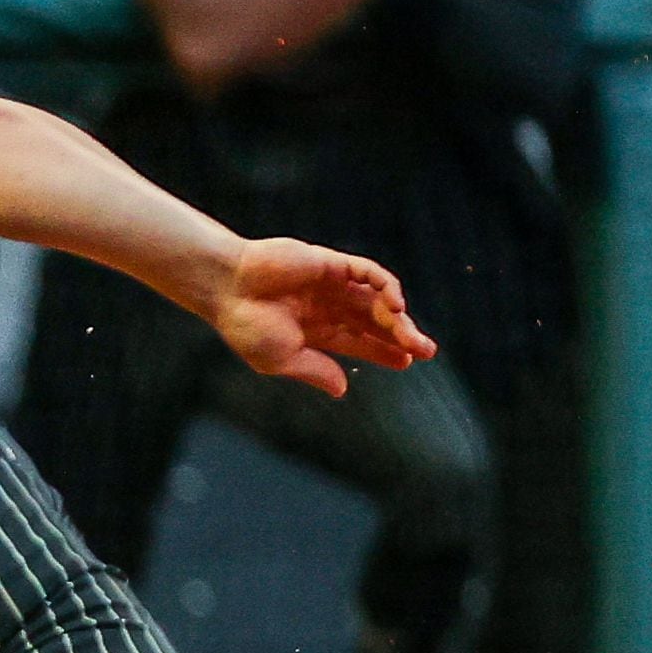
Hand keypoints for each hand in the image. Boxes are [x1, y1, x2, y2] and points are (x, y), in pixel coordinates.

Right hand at [205, 238, 433, 399]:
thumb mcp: (281, 360)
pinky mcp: (331, 264)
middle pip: (374, 322)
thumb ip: (314, 370)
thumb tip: (343, 388)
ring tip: (410, 335)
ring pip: (375, 299)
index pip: (359, 341)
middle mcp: (328, 307)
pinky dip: (385, 285)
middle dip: (401, 336)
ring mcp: (331, 284)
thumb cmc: (245, 325)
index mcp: (316, 331)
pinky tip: (395, 305)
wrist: (226, 287)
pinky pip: (367, 272)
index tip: (407, 362)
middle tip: (425, 351)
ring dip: (397, 317)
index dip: (384, 351)